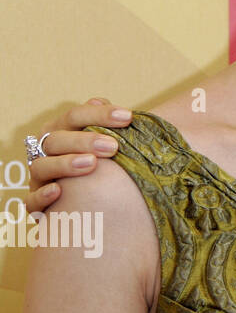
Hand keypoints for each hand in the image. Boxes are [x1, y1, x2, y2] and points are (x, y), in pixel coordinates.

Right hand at [25, 98, 131, 213]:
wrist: (91, 202)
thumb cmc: (103, 164)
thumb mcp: (107, 143)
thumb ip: (109, 126)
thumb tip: (111, 107)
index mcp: (62, 131)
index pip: (75, 116)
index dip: (100, 114)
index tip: (128, 117)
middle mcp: (46, 151)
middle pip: (56, 140)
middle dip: (84, 141)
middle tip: (113, 147)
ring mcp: (40, 178)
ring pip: (41, 167)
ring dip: (64, 164)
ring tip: (91, 164)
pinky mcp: (36, 204)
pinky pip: (31, 201)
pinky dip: (42, 195)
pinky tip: (58, 191)